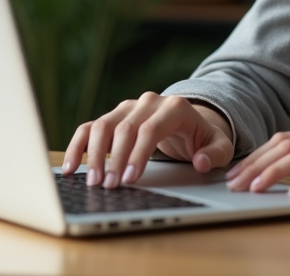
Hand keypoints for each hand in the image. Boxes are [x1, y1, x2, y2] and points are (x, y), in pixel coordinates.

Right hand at [62, 93, 233, 188]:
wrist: (189, 121)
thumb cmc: (202, 136)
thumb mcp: (218, 145)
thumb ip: (215, 154)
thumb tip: (200, 162)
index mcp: (175, 107)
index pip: (151, 129)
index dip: (138, 154)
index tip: (130, 179)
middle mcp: (149, 102)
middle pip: (125, 128)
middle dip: (115, 159)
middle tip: (108, 187)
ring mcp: (128, 107)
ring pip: (103, 125)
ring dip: (94, 154)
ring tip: (91, 181)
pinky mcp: (114, 116)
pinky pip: (90, 128)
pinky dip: (78, 145)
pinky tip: (70, 167)